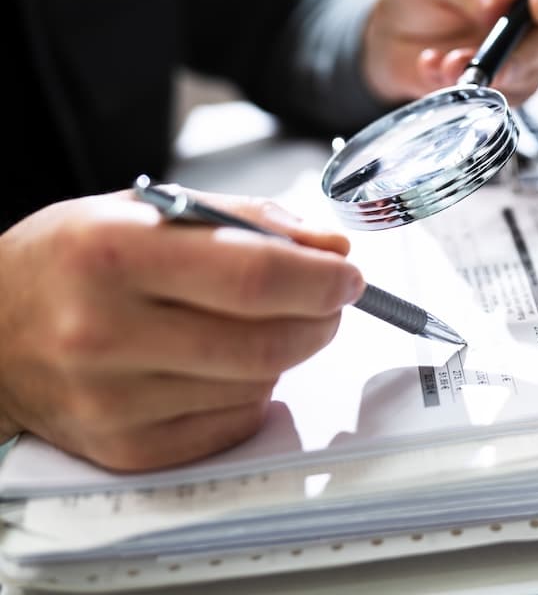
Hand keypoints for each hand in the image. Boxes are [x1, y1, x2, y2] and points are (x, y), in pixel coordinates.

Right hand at [0, 189, 363, 470]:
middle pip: (267, 339)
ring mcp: (113, 400)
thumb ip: (249, 220)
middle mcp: (106, 332)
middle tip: (327, 300)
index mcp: (114, 253)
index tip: (348, 275)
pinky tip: (222, 364)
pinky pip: (232, 423)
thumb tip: (330, 251)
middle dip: (320, 318)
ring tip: (258, 324)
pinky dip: (251, 391)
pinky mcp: (125, 448)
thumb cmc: (70, 261)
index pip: (255, 275)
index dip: (321, 278)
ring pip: (258, 383)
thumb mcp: (148, 209)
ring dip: (285, 352)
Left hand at [362, 0, 537, 106]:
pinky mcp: (511, 85)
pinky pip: (504, 96)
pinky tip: (437, 69)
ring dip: (491, 72)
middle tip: (490, 58)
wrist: (393, 31)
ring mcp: (530, 51)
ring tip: (449, 63)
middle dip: (521, 49)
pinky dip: (468, 87)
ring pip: (533, 70)